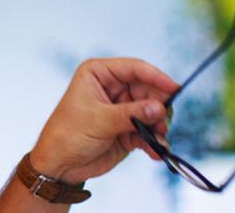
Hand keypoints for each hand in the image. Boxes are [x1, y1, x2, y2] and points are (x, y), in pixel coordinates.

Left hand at [28, 57, 179, 182]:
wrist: (60, 166)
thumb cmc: (67, 135)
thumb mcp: (98, 121)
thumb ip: (130, 114)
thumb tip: (159, 108)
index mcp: (99, 74)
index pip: (134, 68)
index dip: (156, 77)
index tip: (174, 89)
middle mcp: (113, 87)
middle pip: (149, 90)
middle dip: (159, 107)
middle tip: (162, 123)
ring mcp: (123, 109)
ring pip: (153, 111)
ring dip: (158, 126)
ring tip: (157, 139)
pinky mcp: (129, 129)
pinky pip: (150, 131)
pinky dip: (154, 141)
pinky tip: (155, 152)